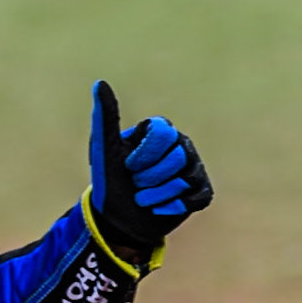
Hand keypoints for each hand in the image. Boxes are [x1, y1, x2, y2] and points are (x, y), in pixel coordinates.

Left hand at [88, 80, 212, 247]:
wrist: (118, 219)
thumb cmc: (110, 180)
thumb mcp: (105, 149)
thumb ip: (105, 116)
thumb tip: (100, 83)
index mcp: (160, 131)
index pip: (163, 133)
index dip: (145, 154)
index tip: (128, 165)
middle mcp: (181, 145)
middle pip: (177, 156)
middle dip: (150, 176)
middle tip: (136, 183)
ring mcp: (194, 168)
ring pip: (187, 178)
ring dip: (158, 194)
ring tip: (144, 198)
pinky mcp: (201, 192)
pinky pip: (197, 197)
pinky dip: (174, 205)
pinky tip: (159, 208)